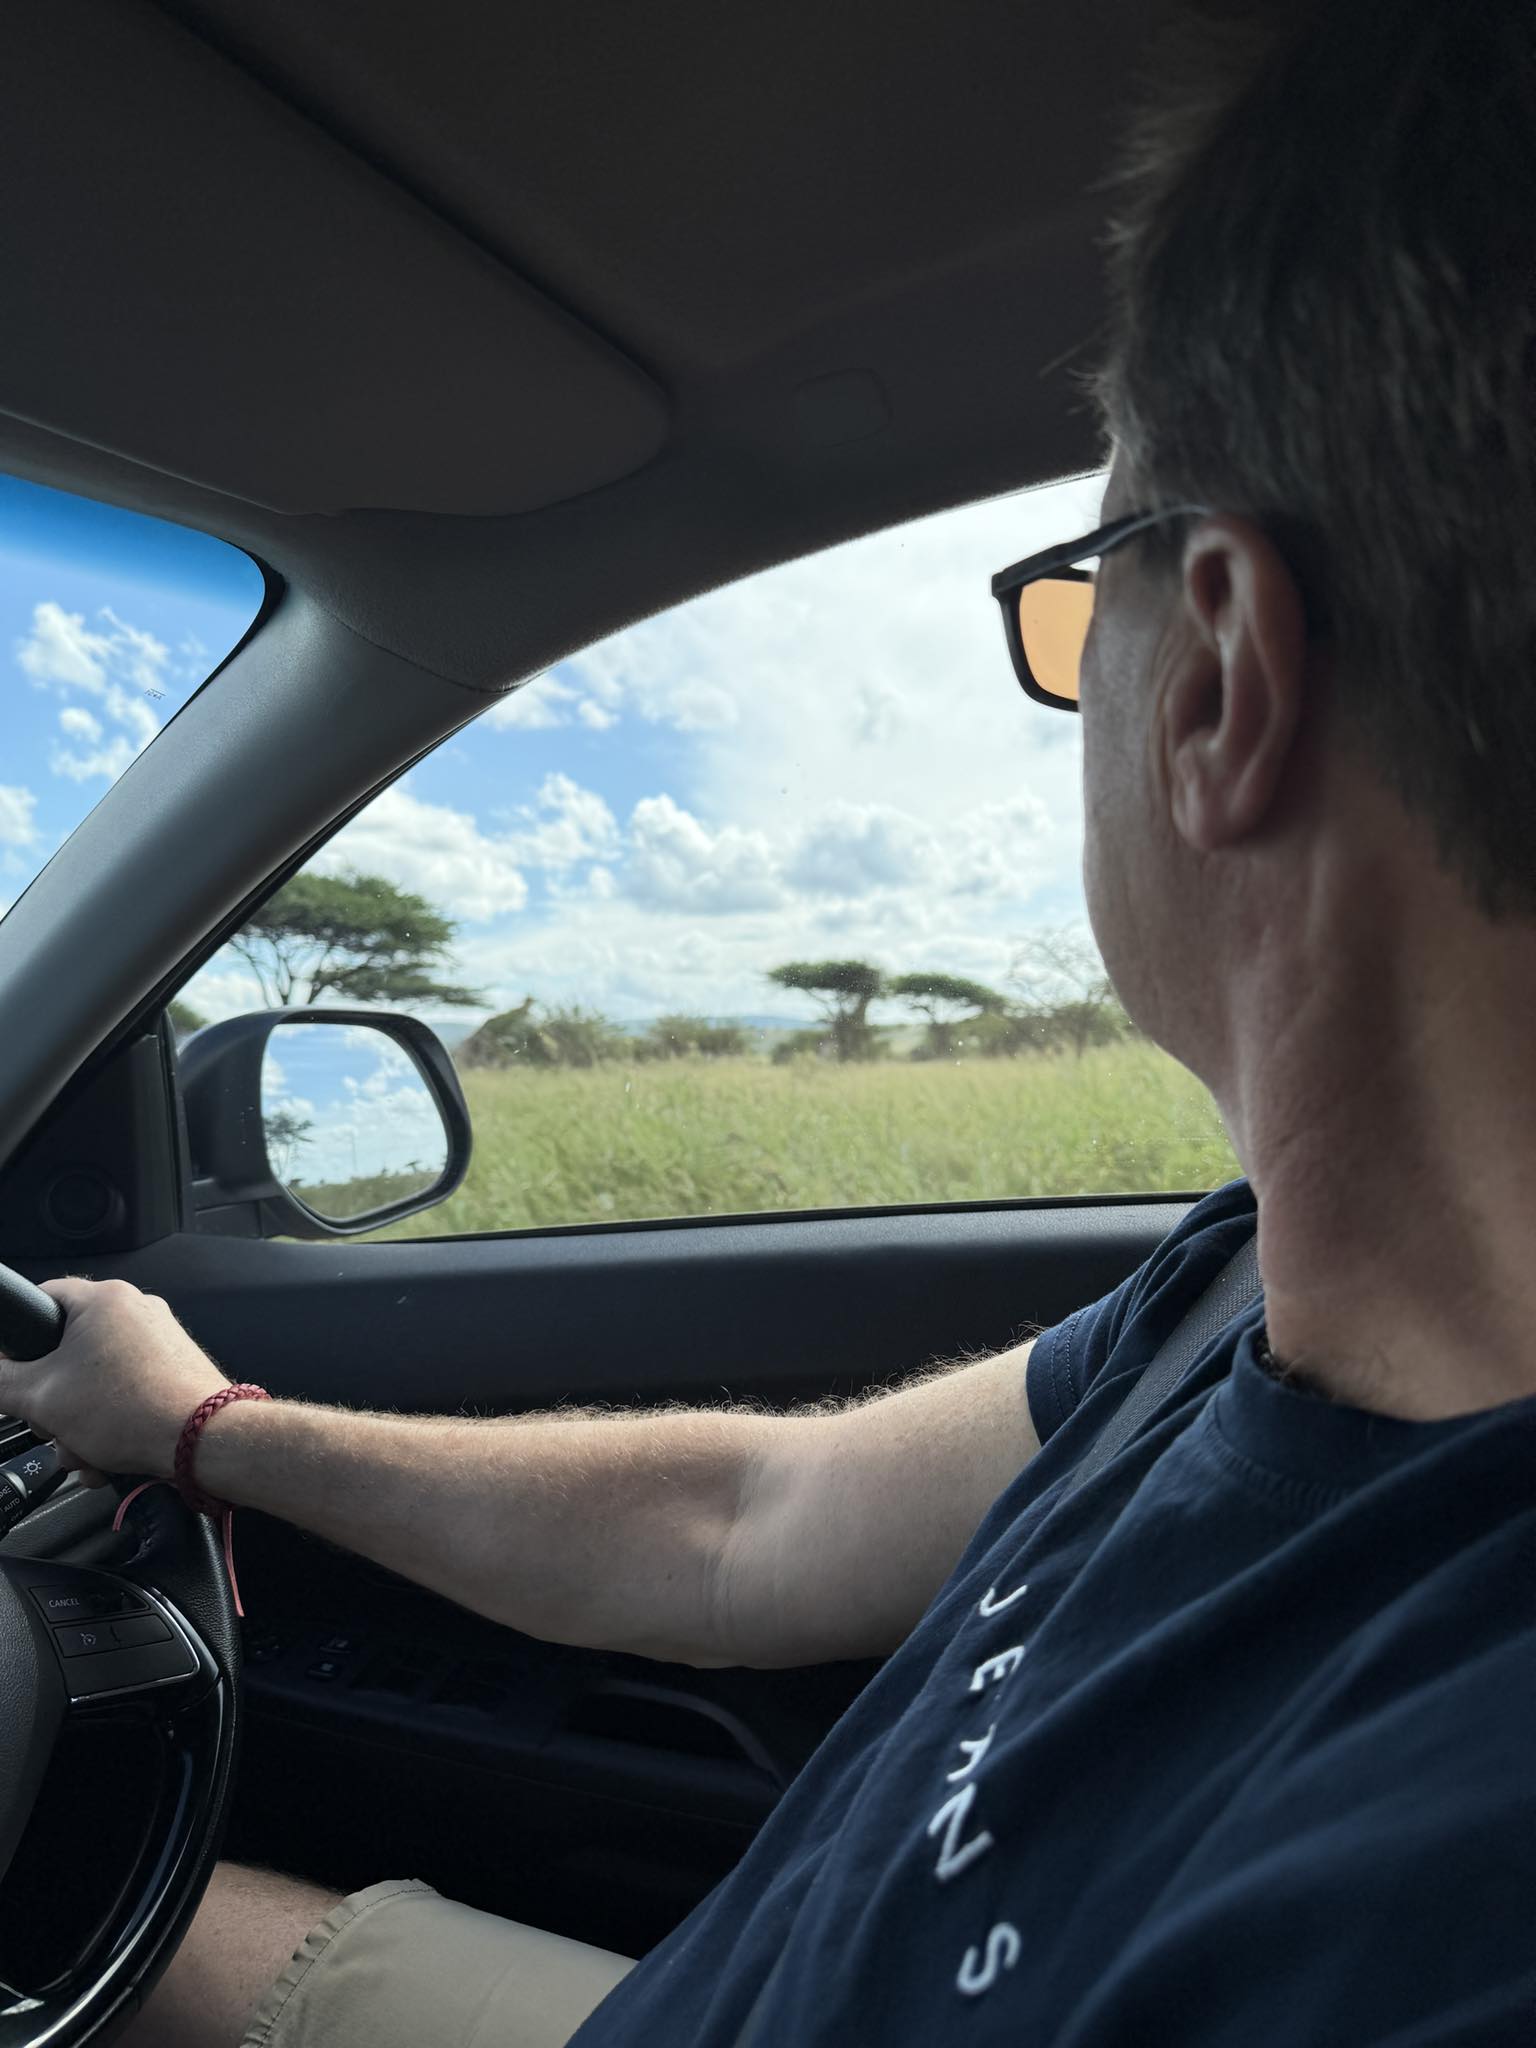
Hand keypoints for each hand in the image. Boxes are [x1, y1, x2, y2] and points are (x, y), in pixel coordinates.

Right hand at [0, 1277, 226, 1480]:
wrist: (203, 1441)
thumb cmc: (134, 1411)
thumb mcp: (42, 1398)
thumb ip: (2, 1382)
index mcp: (104, 1300)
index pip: (42, 1298)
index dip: (19, 1337)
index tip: (12, 1368)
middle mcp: (136, 1312)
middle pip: (68, 1351)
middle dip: (53, 1400)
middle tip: (52, 1424)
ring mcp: (159, 1341)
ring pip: (96, 1380)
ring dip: (78, 1423)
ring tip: (83, 1451)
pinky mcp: (174, 1369)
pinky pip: (126, 1392)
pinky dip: (110, 1425)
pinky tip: (105, 1456)